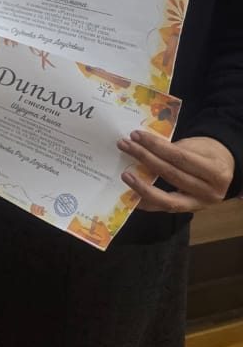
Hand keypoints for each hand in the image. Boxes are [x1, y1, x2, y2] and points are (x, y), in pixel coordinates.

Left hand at [118, 132, 234, 212]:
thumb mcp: (196, 146)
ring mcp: (200, 204)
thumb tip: (140, 146)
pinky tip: (129, 196)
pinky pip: (164, 208)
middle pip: (171, 174)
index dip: (156, 146)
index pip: (180, 157)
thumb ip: (173, 150)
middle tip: (125, 145)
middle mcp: (210, 191)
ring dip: (142, 186)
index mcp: (215, 171)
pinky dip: (146, 203)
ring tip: (125, 174)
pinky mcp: (188, 211)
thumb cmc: (206, 154)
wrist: (222, 170)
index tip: (136, 136)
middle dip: (145, 158)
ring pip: (167, 198)